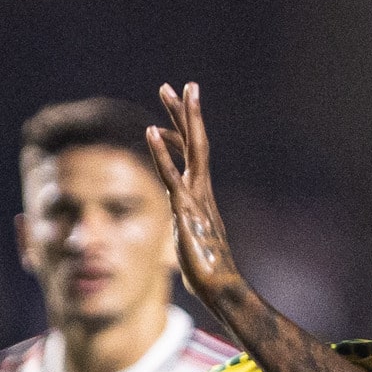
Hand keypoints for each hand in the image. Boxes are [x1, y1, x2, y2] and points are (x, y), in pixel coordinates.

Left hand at [146, 83, 254, 330]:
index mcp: (202, 195)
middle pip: (197, 141)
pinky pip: (172, 176)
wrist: (221, 287)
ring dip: (179, 118)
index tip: (177, 109)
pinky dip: (162, 154)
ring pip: (191, 149)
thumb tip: (184, 231)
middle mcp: (202, 190)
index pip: (195, 154)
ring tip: (168, 91)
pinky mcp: (185, 211)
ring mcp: (196, 198)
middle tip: (180, 84)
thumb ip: (187, 228)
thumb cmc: (207, 270)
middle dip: (187, 112)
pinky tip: (150, 132)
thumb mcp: (191, 241)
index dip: (185, 130)